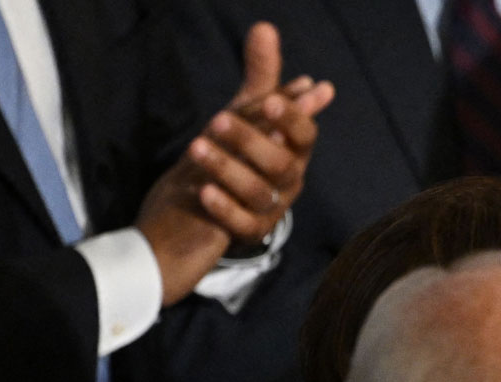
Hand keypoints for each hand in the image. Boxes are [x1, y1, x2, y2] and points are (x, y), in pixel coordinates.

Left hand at [139, 23, 334, 303]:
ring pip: (260, 193)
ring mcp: (268, 210)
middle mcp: (286, 182)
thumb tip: (264, 28)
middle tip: (217, 120)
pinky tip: (203, 192)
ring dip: (228, 169)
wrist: (195, 208)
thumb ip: (260, 75)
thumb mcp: (244, 113)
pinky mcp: (246, 234)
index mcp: (291, 151)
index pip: (304, 136)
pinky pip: (242, 225)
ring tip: (196, 147)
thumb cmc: (230, 155)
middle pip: (282, 165)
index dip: (293, 121)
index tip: (274, 103)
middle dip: (251, 141)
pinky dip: (224, 208)